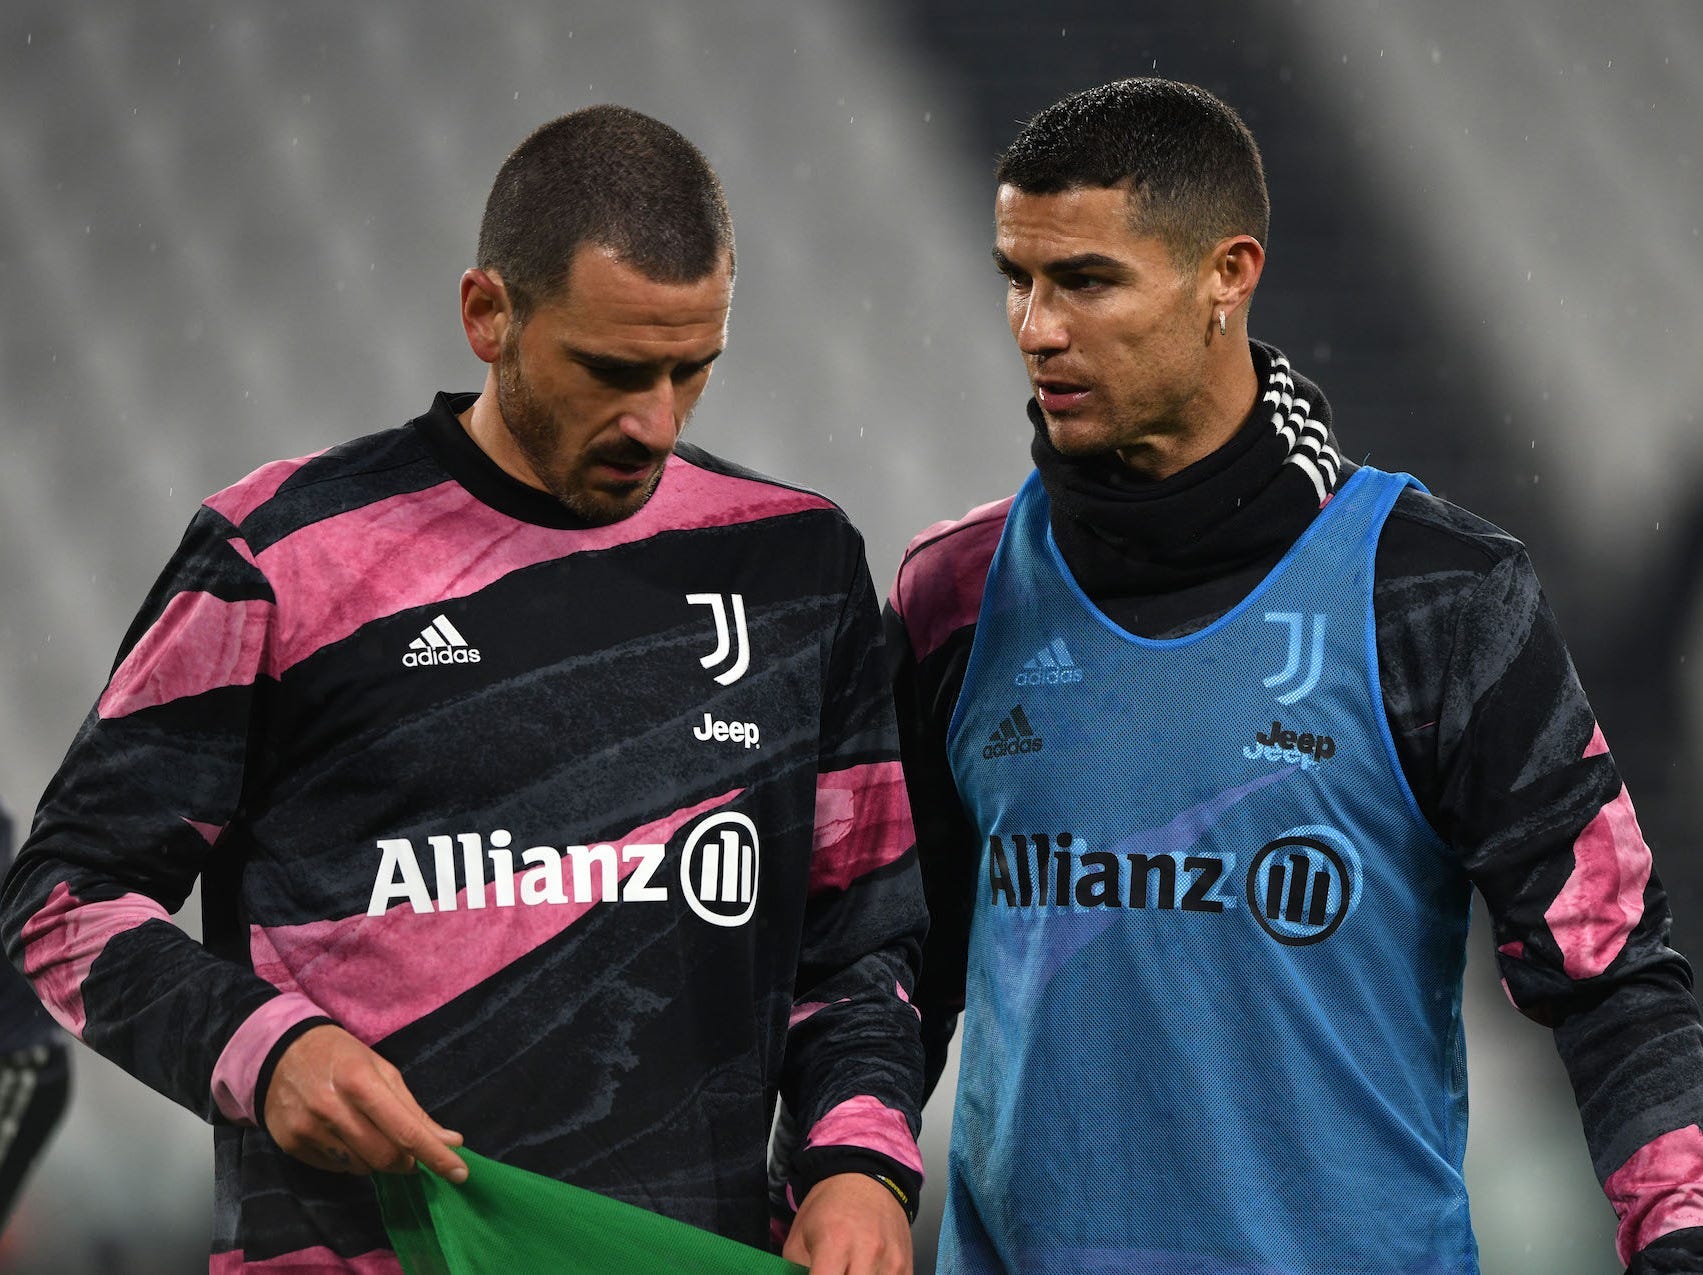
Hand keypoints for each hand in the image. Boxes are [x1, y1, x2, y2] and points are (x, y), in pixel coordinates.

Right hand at [261, 1024, 466, 1181]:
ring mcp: (308, 1129)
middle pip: (384, 1156)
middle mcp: (332, 1107)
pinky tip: (343, 1135)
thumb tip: (451, 1142)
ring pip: (361, 1167)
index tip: (460, 1173)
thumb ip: (414, 1110)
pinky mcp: (291, 1145)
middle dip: (406, 1161)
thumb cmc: (341, 1057)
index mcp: (360, 1082)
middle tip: (410, 1153)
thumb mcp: (382, 1070)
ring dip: (376, 1159)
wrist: (279, 1052)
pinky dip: (350, 1159)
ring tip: (369, 1132)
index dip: (435, 1156)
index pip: (406, 1131)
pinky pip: (336, 1168)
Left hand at [781, 1172, 910, 1274]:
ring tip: (848, 1270)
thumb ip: (795, 1271)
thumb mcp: (798, 1238)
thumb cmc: (830, 1208)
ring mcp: (891, 1261)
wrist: (865, 1180)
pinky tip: (866, 1271)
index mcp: (834, 1243)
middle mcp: (867, 1252)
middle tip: (831, 1272)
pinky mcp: (906, 1267)